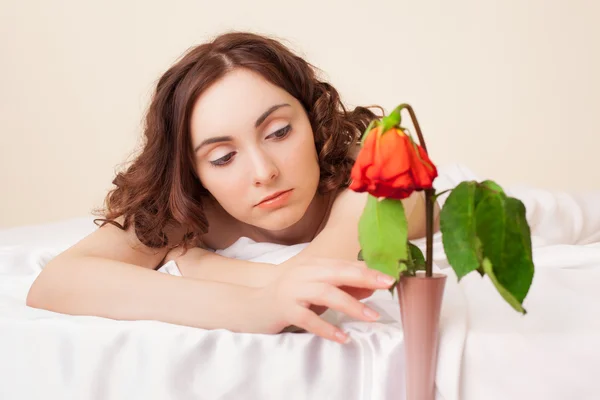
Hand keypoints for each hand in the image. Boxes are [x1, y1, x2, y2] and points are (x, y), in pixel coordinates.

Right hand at [245, 258, 394, 342]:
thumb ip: (343, 287)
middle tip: (386, 285)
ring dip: (351, 305)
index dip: (367, 270)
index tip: (389, 277)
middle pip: (337, 272)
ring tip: (371, 317)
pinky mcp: (284, 309)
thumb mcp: (318, 289)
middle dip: (364, 278)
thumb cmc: (290, 297)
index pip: (344, 264)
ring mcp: (293, 290)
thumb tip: (371, 288)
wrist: (253, 305)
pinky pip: (308, 319)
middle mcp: (304, 273)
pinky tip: (343, 337)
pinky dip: (327, 328)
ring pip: (326, 294)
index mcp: (313, 265)